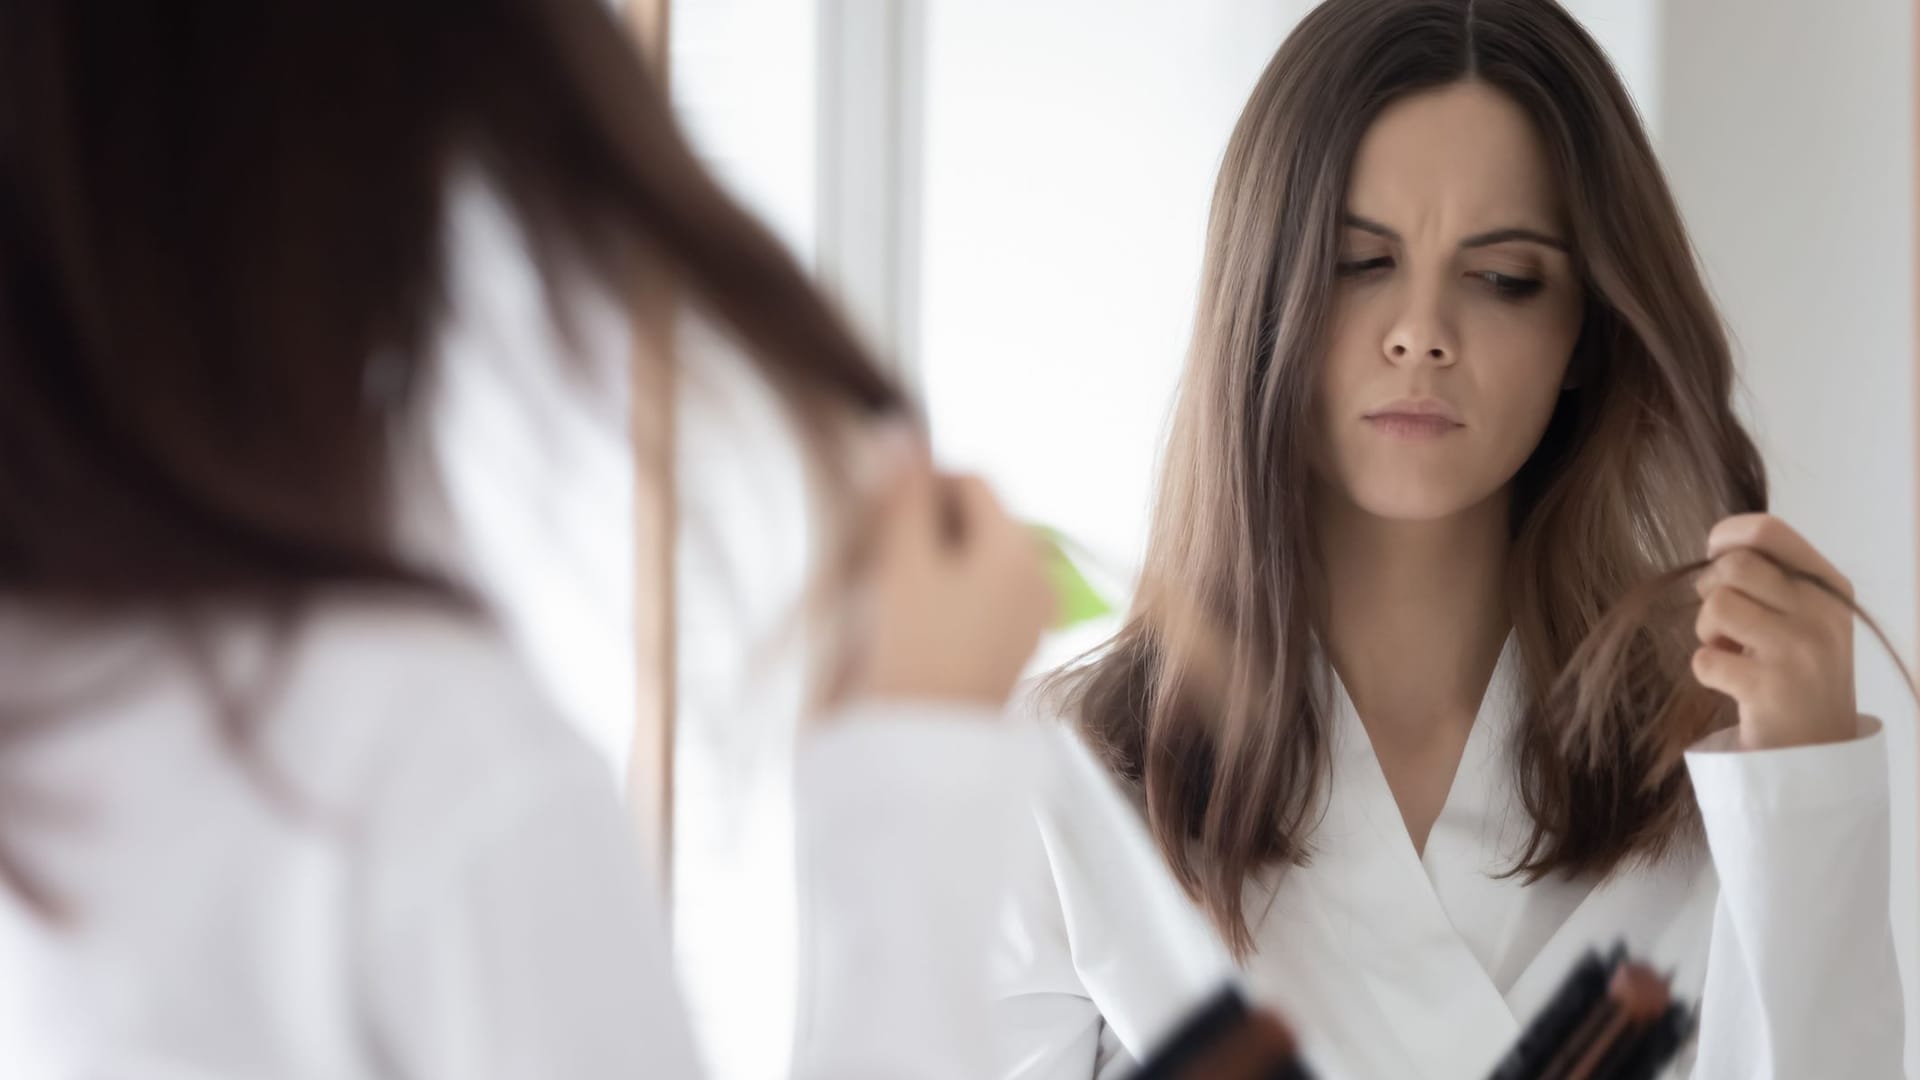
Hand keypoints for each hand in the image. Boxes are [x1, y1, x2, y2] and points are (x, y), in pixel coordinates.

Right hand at [845, 441, 1054, 707]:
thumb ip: (902, 494)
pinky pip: (984, 592)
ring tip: (894, 590)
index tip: (878, 513)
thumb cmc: (912, 655)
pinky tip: (916, 619)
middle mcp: (1039, 575)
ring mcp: (1033, 614)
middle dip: (929, 522)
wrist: (923, 750)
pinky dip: (950, 590)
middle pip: (980, 517)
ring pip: (979, 555)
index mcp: (1019, 548)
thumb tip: (901, 427)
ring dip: (936, 557)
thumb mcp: (902, 565)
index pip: (972, 480)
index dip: (922, 482)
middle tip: (881, 556)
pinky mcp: (1016, 645)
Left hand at [1692, 514, 1856, 750]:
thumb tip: (1719, 543)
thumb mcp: (1804, 616)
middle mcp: (1821, 613)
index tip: (1717, 560)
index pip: (1768, 531)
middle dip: (1711, 590)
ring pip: (1716, 606)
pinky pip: (1704, 659)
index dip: (1726, 538)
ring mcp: (1798, 650)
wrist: (1819, 749)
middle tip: (1725, 622)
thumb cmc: (1798, 672)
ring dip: (1707, 632)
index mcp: (1829, 587)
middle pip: (1733, 566)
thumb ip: (1772, 577)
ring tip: (1731, 652)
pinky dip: (1706, 671)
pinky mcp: (1770, 688)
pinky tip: (1733, 683)